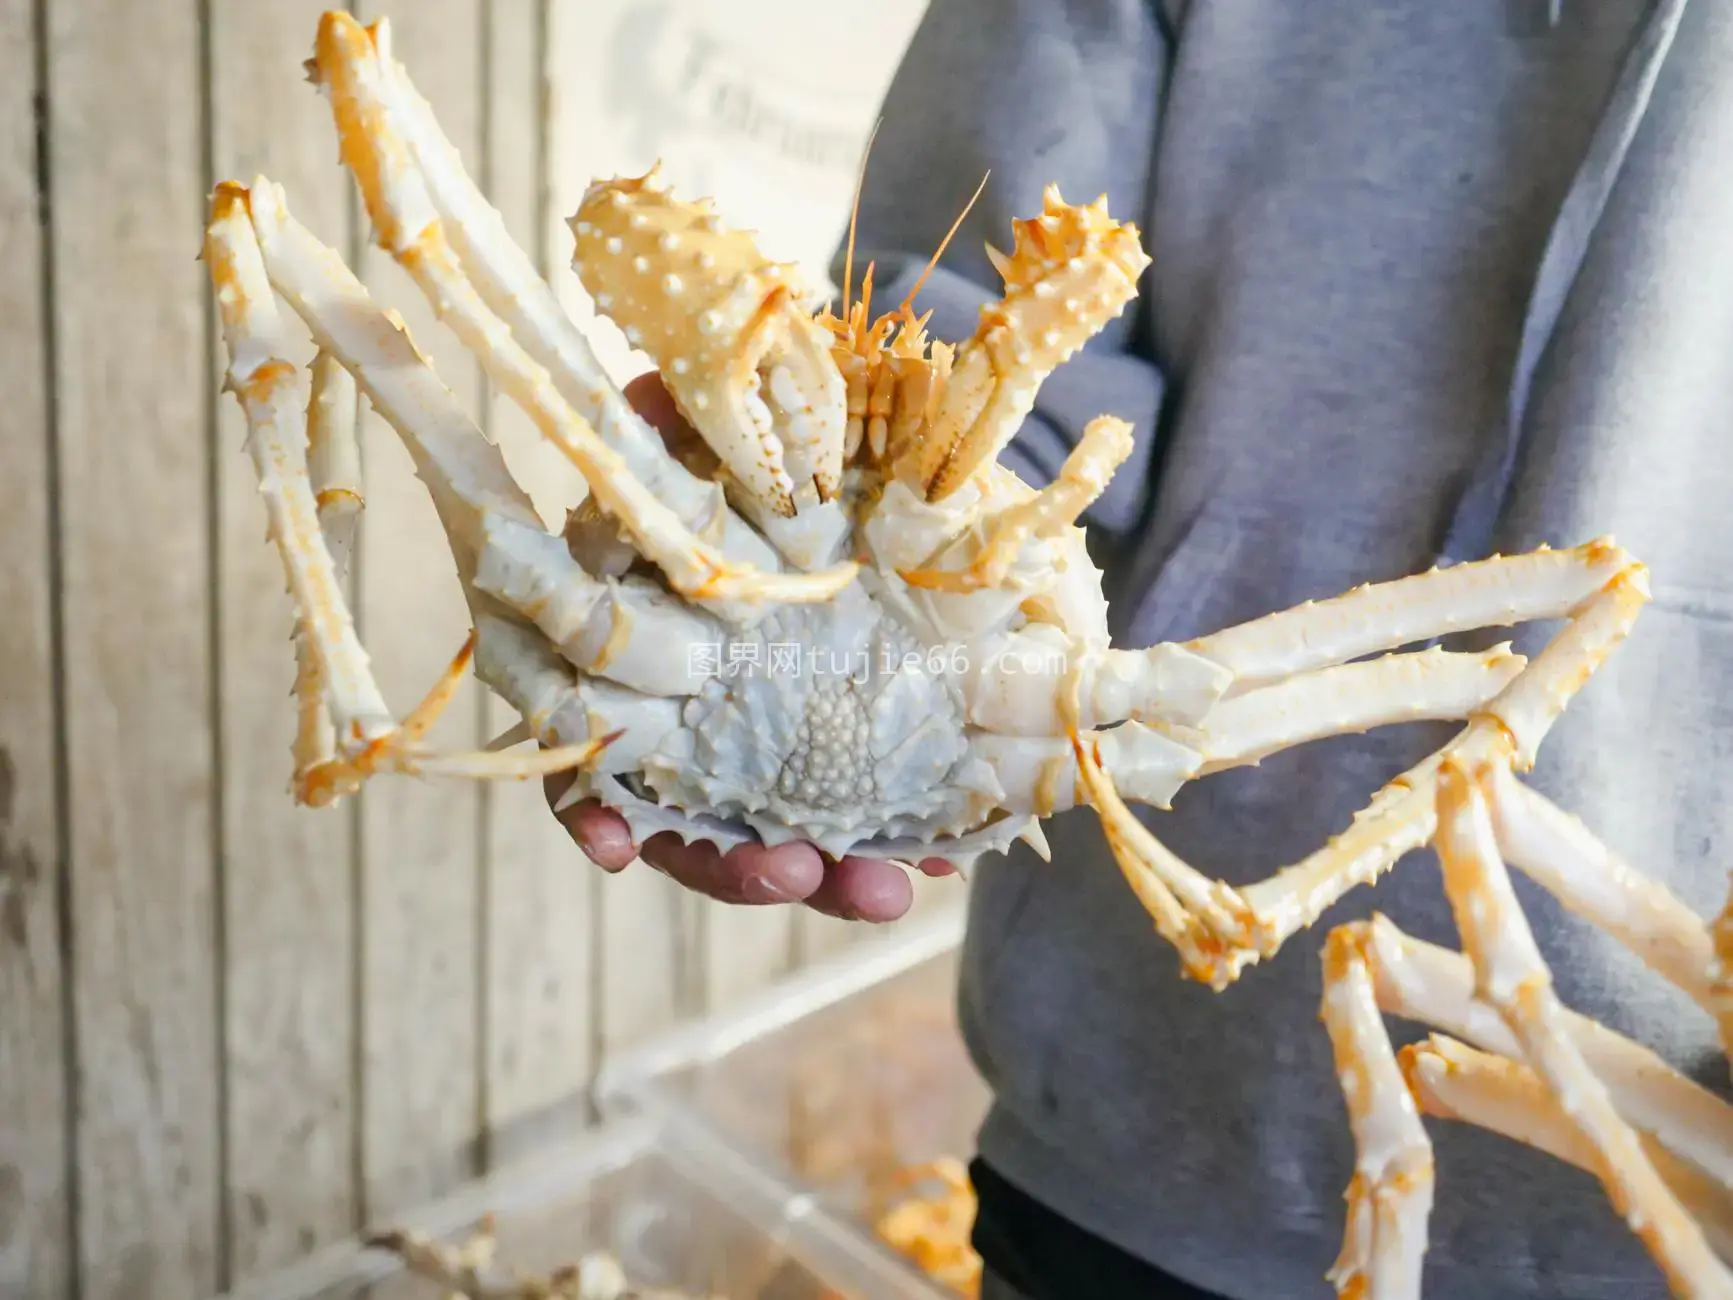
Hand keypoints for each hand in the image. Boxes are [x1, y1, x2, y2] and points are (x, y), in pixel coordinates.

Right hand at [544, 372, 955, 922]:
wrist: (863, 476)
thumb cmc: (765, 466)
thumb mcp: (726, 442)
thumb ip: (682, 429)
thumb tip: (649, 393)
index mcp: (647, 660)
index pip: (597, 753)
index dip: (596, 809)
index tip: (615, 845)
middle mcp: (696, 720)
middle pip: (688, 823)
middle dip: (733, 864)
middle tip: (787, 870)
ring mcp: (764, 747)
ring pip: (771, 836)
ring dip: (817, 872)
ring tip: (879, 889)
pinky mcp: (839, 754)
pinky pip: (851, 819)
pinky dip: (872, 851)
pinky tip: (916, 866)